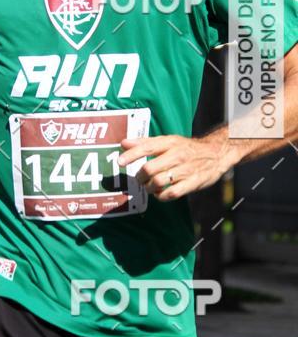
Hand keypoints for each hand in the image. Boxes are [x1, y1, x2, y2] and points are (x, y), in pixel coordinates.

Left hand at [118, 134, 233, 200]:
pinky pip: (172, 193)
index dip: (132, 155)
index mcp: (169, 143)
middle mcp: (177, 155)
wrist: (216, 153)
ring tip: (149, 186)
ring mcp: (185, 169)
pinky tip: (160, 193)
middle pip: (150, 168)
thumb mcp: (168, 141)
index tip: (120, 162)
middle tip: (139, 179)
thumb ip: (145, 143)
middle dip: (140, 177)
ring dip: (149, 187)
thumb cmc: (186, 148)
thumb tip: (123, 143)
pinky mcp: (193, 183)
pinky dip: (162, 196)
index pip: (147, 147)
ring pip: (159, 182)